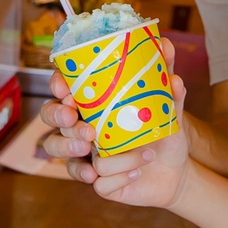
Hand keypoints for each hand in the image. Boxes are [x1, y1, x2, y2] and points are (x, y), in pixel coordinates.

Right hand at [42, 36, 186, 182]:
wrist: (177, 170)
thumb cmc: (163, 132)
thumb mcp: (169, 105)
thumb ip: (165, 78)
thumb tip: (165, 45)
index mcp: (93, 105)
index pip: (63, 88)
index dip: (57, 86)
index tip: (66, 88)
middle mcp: (82, 128)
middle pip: (49, 116)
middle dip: (57, 116)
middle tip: (75, 120)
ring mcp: (86, 155)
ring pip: (58, 150)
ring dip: (72, 148)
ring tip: (92, 148)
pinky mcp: (100, 182)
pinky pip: (98, 182)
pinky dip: (116, 176)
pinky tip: (134, 172)